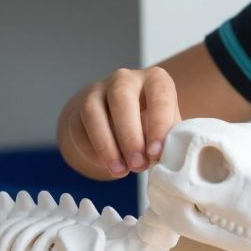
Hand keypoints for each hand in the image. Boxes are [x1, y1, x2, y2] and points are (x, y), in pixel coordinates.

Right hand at [58, 67, 181, 179]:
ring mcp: (98, 90)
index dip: (159, 124)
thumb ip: (170, 138)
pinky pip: (79, 128)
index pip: (159, 95)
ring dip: (106, 145)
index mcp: (155, 79)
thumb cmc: (151, 123)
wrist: (119, 118)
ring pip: (93, 112)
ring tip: (120, 170)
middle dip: (129, 136)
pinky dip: (92, 150)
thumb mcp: (167, 126)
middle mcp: (125, 79)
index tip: (156, 153)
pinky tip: (107, 165)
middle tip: (138, 165)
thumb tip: (172, 157)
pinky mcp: (78, 108)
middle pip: (121, 99)